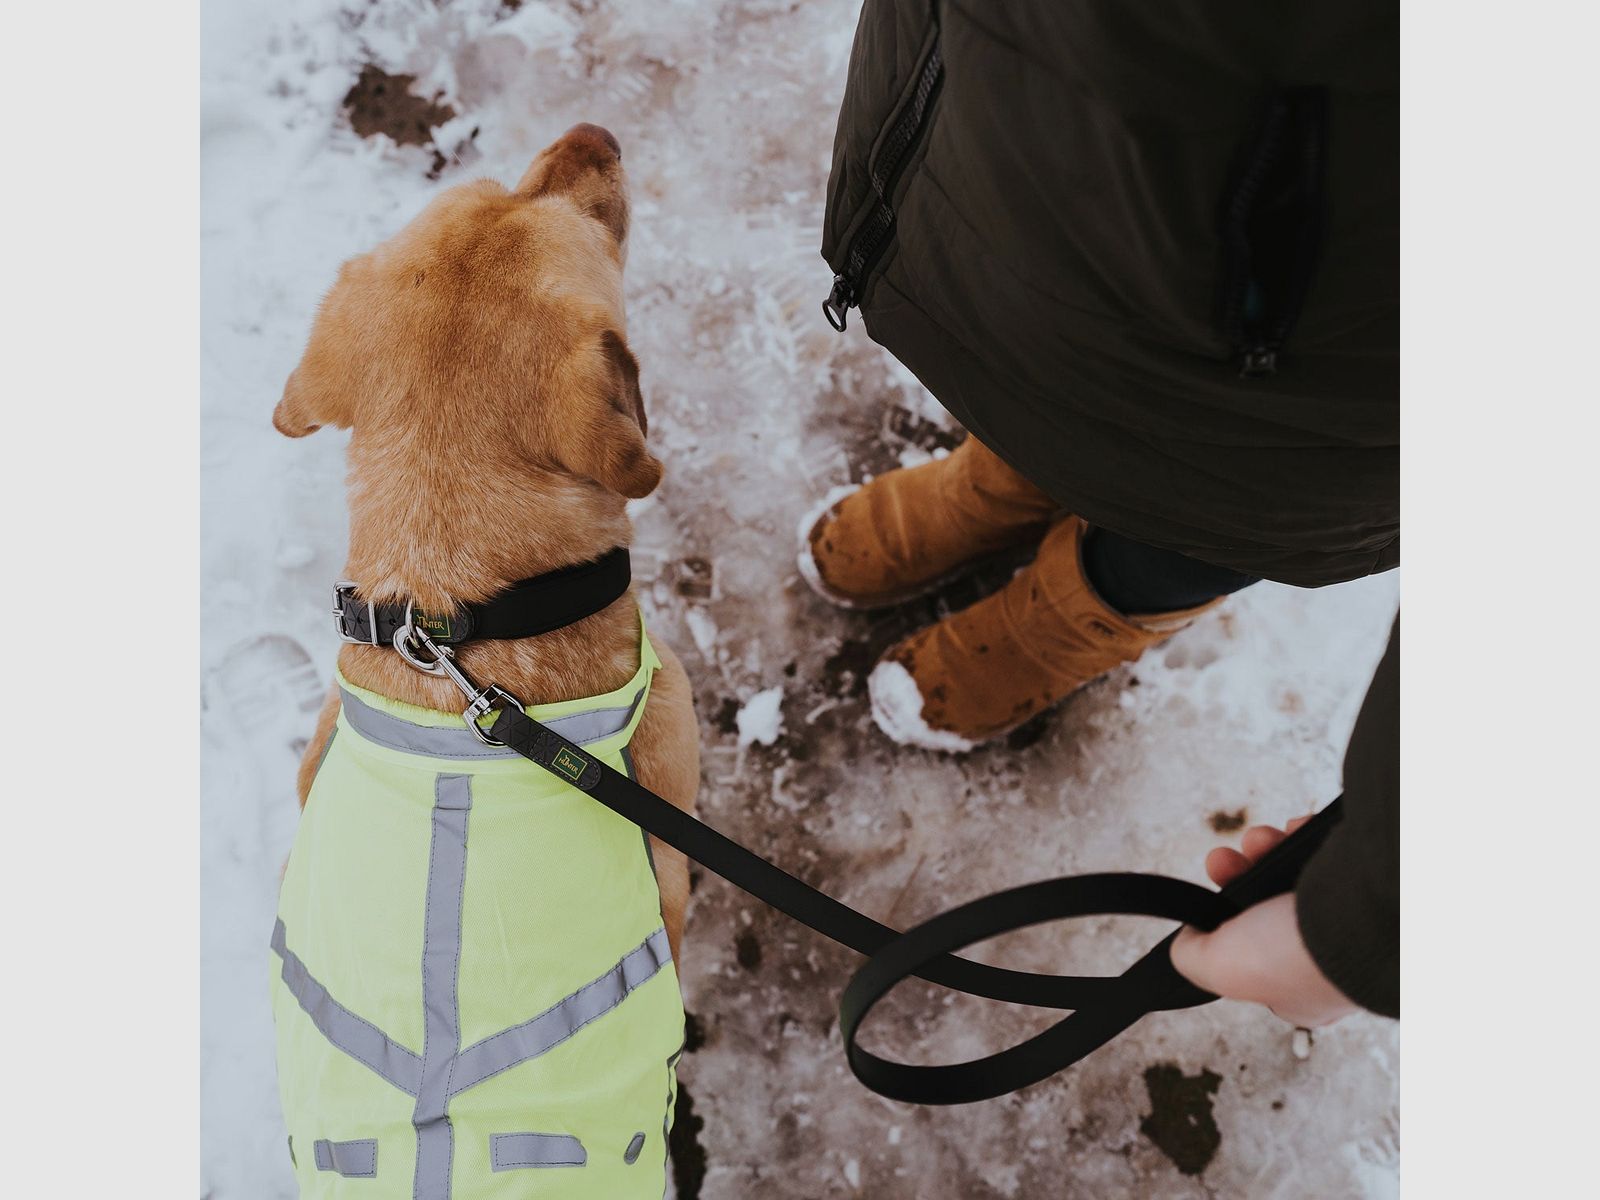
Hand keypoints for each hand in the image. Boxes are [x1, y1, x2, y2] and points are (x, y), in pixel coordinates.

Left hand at [1170, 817, 1358, 1027]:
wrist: (1370, 911)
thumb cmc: (1305, 952)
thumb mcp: (1226, 969)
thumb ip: (1197, 961)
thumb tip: (1186, 946)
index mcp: (1304, 990)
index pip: (1256, 959)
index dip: (1226, 927)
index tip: (1210, 907)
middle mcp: (1331, 955)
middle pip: (1266, 905)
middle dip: (1241, 873)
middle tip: (1225, 860)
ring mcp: (1352, 915)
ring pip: (1293, 873)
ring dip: (1266, 849)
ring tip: (1261, 840)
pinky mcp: (1368, 877)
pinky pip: (1328, 848)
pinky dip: (1306, 834)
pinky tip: (1298, 831)